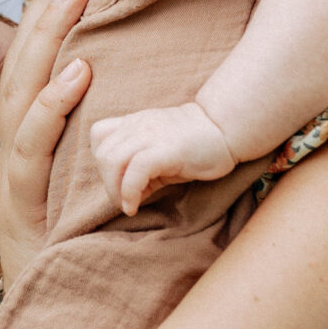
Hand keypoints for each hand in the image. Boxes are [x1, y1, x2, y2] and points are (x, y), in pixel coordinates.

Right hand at [0, 0, 90, 291]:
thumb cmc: (85, 251)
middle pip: (22, 60)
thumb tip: (164, 91)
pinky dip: (52, 107)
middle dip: (48, 5)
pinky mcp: (21, 203)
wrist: (52, 319)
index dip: (51, 8)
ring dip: (49, 36)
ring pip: (21, 90)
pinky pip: (31, 146)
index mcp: (31, 136)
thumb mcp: (96, 185)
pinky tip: (79, 73)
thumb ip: (118, 139)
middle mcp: (16, 146)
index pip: (34, 57)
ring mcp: (14, 174)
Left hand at [89, 99, 241, 214]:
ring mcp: (151, 135)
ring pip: (112, 160)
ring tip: (130, 203)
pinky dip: (129, 191)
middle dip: (108, 182)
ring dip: (115, 189)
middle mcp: (139, 126)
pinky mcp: (166, 149)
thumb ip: (141, 167)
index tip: (120, 180)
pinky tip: (136, 205)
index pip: (99, 136)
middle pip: (102, 153)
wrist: (228, 130)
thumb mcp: (161, 151)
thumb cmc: (197, 145)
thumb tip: (128, 196)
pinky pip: (135, 169)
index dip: (103, 161)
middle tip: (125, 198)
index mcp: (136, 124)